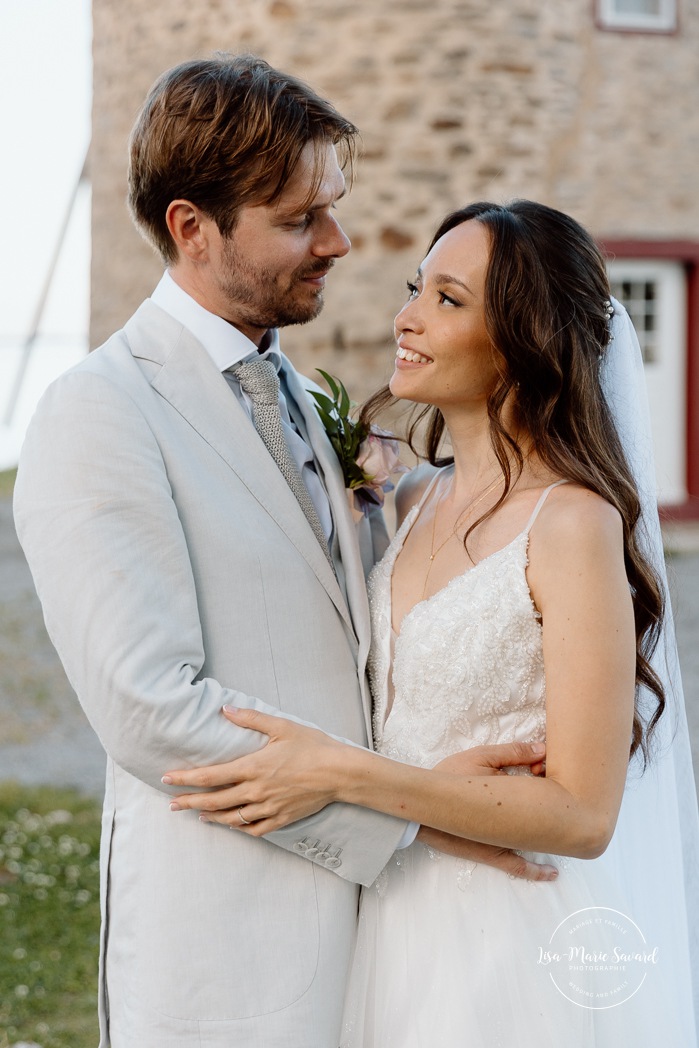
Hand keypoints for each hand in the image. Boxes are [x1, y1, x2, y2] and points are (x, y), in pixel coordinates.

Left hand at [162, 707, 342, 834]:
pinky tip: (232, 825)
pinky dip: (239, 828)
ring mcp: (268, 807)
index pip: (210, 776)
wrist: (339, 772)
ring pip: (231, 818)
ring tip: (197, 814)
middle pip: (214, 800)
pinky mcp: (281, 818)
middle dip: (189, 801)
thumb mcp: (281, 726)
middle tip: (171, 804)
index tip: (168, 778)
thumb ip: (250, 719)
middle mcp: (256, 790)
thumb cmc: (312, 746)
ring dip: (211, 816)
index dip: (186, 779)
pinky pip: (254, 829)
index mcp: (253, 767)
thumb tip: (225, 709)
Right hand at [421, 741, 555, 880]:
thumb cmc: (450, 778)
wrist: (421, 807)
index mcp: (511, 795)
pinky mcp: (492, 855)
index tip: (545, 765)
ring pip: (538, 840)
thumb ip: (511, 753)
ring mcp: (504, 841)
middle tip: (558, 787)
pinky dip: (536, 870)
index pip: (543, 786)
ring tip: (570, 827)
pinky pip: (518, 866)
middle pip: (546, 814)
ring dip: (553, 832)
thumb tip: (543, 751)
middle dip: (556, 800)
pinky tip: (552, 873)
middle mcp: (513, 823)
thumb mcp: (479, 757)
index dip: (548, 773)